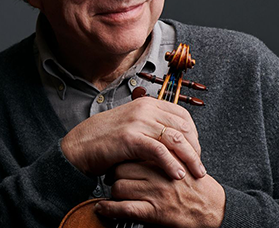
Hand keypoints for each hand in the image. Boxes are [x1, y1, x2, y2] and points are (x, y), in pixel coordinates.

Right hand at [61, 96, 204, 179]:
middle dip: (195, 149)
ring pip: (175, 138)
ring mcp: (137, 121)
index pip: (182, 115)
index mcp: (147, 103)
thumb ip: (151, 126)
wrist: (79, 146)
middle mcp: (145, 108)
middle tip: (198, 166)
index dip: (194, 134)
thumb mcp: (132, 125)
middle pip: (183, 127)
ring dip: (189, 158)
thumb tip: (175, 138)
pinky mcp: (130, 137)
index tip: (196, 151)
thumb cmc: (105, 139)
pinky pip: (159, 150)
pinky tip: (177, 175)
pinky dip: (171, 164)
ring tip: (195, 174)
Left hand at [96, 161, 225, 227]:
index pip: (135, 151)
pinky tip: (103, 209)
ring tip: (112, 192)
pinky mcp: (154, 212)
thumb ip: (165, 153)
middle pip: (123, 167)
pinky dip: (110, 209)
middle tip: (112, 175)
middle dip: (114, 173)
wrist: (213, 209)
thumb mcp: (183, 162)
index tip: (118, 159)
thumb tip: (144, 145)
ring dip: (113, 191)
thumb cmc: (197, 187)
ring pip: (121, 187)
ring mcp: (156, 193)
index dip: (123, 156)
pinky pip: (125, 209)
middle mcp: (160, 174)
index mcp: (166, 159)